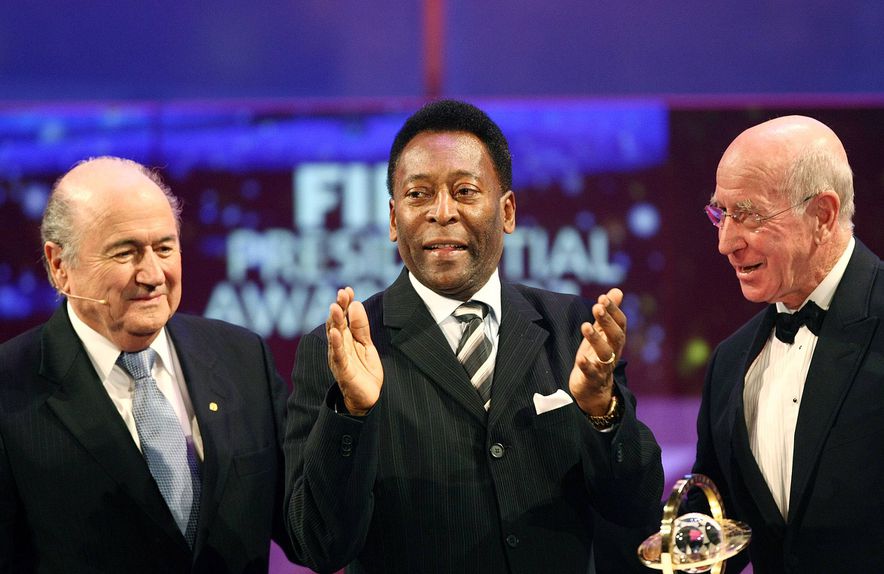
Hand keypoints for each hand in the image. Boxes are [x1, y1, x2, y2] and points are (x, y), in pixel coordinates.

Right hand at [326, 287, 382, 414]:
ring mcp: (340, 358)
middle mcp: (340, 347)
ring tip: (335, 307)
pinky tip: (336, 333)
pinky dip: (336, 344)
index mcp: (346, 339)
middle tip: (341, 293)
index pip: (343, 317)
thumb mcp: (366, 345)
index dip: (345, 303)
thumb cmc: (365, 371)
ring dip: (334, 322)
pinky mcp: (343, 371)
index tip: (347, 289)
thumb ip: (361, 327)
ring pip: (335, 337)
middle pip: (337, 324)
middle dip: (339, 308)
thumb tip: (355, 304)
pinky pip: (338, 356)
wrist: (368, 400)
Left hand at [568, 288, 626, 415]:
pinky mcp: (592, 380)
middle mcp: (613, 353)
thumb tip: (617, 291)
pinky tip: (581, 358)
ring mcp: (603, 367)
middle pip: (616, 337)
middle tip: (597, 306)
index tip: (603, 298)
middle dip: (607, 321)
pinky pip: (592, 373)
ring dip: (596, 339)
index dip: (614, 311)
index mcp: (615, 341)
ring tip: (585, 325)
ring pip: (605, 354)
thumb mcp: (602, 334)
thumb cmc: (597, 356)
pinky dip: (587, 366)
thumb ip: (608, 313)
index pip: (620, 324)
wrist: (594, 390)